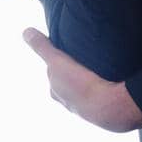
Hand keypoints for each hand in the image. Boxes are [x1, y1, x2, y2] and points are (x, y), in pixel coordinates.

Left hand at [23, 29, 141, 132]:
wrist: (110, 108)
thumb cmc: (80, 85)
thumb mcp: (57, 61)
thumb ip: (42, 48)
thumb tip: (26, 32)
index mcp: (56, 92)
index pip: (54, 74)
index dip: (60, 62)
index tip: (68, 53)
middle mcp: (69, 103)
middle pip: (70, 83)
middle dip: (76, 72)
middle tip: (87, 60)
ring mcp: (89, 108)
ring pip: (88, 90)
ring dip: (93, 80)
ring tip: (102, 70)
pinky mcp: (108, 109)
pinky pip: (105, 94)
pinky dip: (108, 87)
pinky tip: (115, 81)